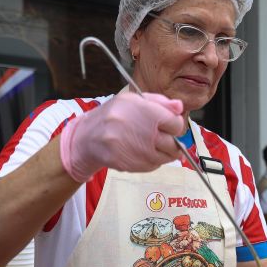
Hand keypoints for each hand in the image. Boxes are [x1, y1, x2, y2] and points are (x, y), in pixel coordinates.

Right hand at [59, 92, 184, 182]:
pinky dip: (153, 161)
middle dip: (173, 141)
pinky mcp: (131, 164)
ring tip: (154, 145)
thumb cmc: (113, 116)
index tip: (170, 125)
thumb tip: (179, 107)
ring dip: (165, 153)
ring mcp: (135, 149)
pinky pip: (154, 166)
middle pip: (173, 142)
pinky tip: (142, 152)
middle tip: (165, 138)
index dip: (175, 125)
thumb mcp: (132, 100)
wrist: (87, 137)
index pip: (175, 123)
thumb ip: (159, 102)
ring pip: (166, 157)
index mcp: (141, 109)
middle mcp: (139, 129)